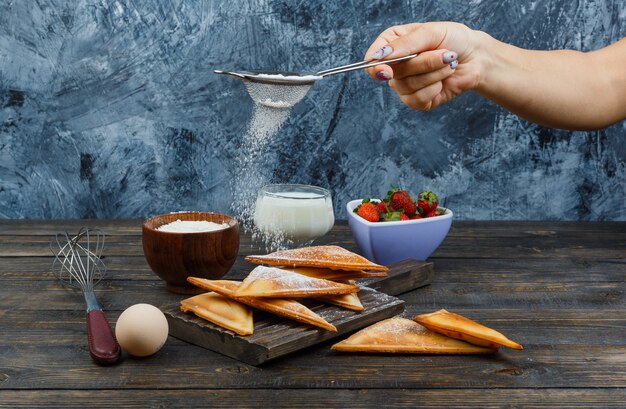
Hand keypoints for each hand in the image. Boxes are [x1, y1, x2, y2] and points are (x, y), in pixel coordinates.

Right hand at [365, 22, 482, 109]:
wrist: (476, 57)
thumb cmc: (453, 39)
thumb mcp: (429, 32)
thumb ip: (405, 44)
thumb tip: (383, 57)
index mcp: (392, 46)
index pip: (371, 59)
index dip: (375, 67)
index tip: (386, 69)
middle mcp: (395, 67)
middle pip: (392, 73)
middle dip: (422, 63)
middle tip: (444, 53)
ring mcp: (404, 86)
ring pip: (406, 86)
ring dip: (433, 74)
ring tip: (449, 63)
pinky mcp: (417, 101)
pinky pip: (417, 100)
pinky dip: (434, 88)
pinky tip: (443, 80)